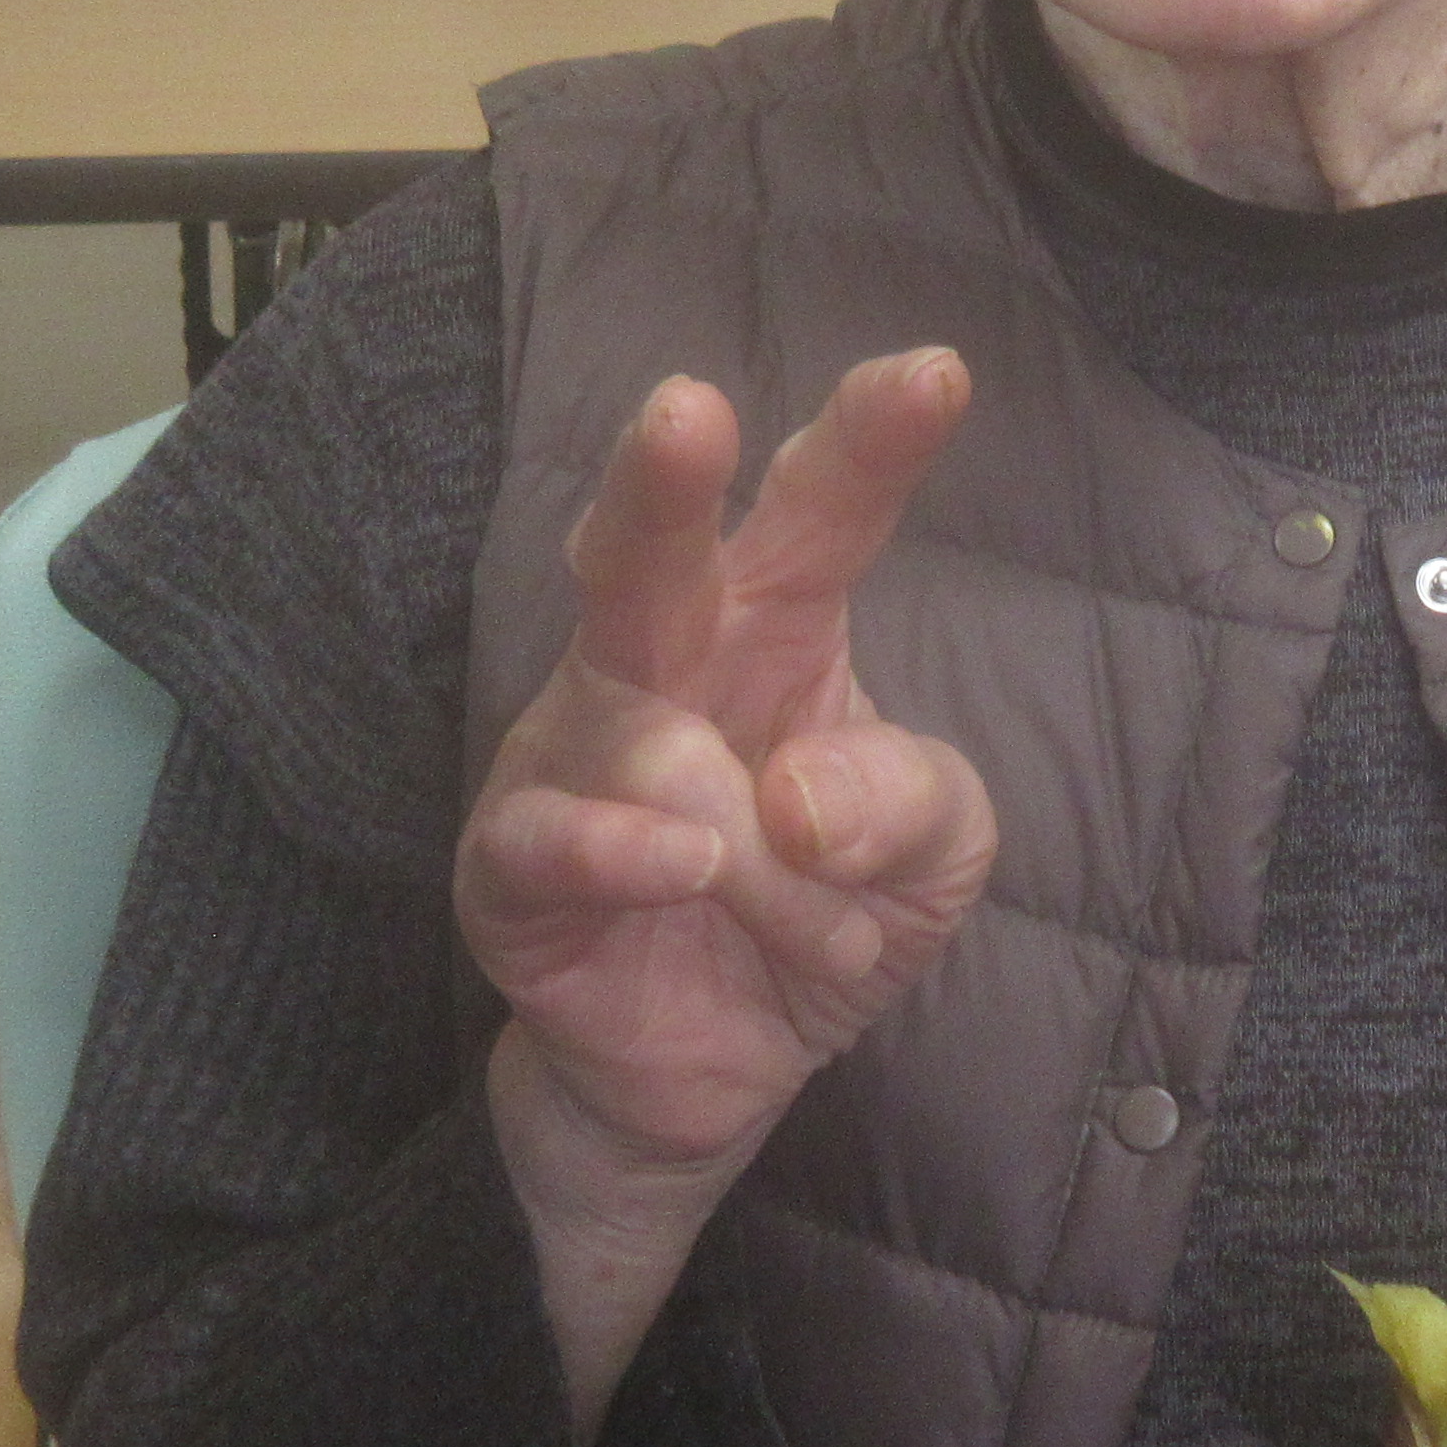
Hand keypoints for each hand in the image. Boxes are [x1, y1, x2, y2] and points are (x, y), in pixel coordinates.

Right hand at [458, 351, 989, 1429]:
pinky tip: (685, 865)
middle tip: (688, 411)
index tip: (934, 373)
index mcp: (775, 623)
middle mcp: (662, 662)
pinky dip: (622, 851)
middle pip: (652, 551)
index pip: (820, 512)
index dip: (869, 442)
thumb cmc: (829, 910)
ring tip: (825, 926)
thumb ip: (910, 803)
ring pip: (647, 742)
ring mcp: (573, 755)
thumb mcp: (934, 857)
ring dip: (758, 849)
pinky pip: (549, 834)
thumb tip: (808, 798)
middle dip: (665, 479)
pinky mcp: (511, 864)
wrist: (722, 1074)